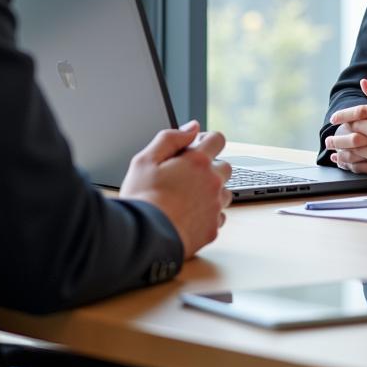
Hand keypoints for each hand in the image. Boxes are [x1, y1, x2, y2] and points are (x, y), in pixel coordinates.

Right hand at [120, 120, 232, 258]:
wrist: (143, 239)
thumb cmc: (142, 198)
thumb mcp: (146, 159)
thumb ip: (171, 138)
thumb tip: (193, 127)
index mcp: (197, 161)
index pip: (218, 139)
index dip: (207, 140)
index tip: (195, 148)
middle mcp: (212, 182)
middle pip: (225, 167)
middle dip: (211, 167)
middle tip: (188, 176)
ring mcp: (215, 206)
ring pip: (225, 193)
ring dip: (212, 192)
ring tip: (188, 198)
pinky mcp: (213, 228)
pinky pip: (219, 216)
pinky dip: (208, 214)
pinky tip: (190, 216)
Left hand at [325, 79, 366, 185]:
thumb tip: (363, 82)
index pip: (360, 111)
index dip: (345, 114)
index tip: (334, 118)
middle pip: (355, 129)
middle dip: (339, 133)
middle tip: (329, 137)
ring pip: (357, 148)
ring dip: (343, 150)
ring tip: (333, 151)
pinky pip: (364, 164)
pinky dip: (352, 164)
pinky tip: (344, 163)